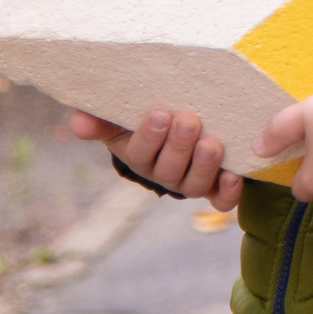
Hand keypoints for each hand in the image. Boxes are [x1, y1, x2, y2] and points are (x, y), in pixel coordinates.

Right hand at [68, 108, 242, 210]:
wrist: (178, 132)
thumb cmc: (147, 121)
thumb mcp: (123, 119)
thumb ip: (101, 119)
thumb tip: (77, 121)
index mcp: (139, 157)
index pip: (140, 152)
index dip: (149, 136)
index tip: (161, 113)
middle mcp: (164, 174)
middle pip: (169, 168)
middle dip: (179, 145)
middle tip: (188, 120)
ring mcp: (191, 183)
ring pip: (195, 184)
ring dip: (204, 165)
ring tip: (211, 143)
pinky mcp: (217, 188)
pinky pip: (221, 200)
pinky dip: (228, 192)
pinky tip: (235, 176)